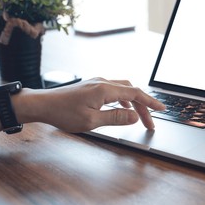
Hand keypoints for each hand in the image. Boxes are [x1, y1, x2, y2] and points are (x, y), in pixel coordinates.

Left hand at [15, 77, 165, 131]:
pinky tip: (123, 109)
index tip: (162, 109)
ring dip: (134, 103)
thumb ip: (115, 118)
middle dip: (144, 106)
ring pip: (124, 90)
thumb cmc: (63, 113)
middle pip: (132, 91)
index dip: (150, 102)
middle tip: (150, 122)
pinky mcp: (92, 86)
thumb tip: (134, 117)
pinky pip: (114, 90)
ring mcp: (97, 83)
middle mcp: (103, 82)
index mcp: (105, 89)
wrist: (42, 104)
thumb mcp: (91, 121)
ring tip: (140, 118)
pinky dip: (124, 100)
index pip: (135, 94)